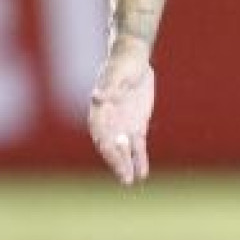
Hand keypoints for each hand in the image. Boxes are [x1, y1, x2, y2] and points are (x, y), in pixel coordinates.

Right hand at [88, 53, 154, 184]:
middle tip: (125, 179)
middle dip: (117, 162)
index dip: (106, 147)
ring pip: (124, 150)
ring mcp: (123, 125)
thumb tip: (97, 97)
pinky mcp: (137, 126)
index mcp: (99, 110)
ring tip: (131, 181)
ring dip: (127, 165)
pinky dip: (140, 159)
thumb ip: (109, 86)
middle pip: (111, 146)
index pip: (100, 133)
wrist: (134, 58)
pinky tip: (142, 174)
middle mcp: (109, 122)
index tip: (113, 157)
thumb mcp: (117, 72)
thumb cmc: (122, 63)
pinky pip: (138, 146)